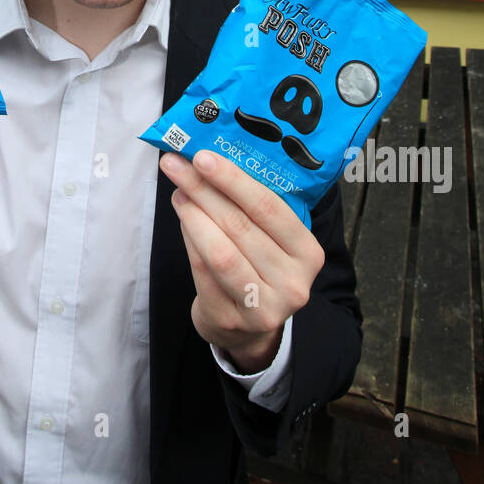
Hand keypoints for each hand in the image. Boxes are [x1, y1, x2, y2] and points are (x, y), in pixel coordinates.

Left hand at [160, 148, 324, 372]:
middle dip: (203, 189)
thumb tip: (208, 160)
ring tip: (177, 191)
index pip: (268, 208)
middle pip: (240, 226)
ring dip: (192, 214)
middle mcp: (292, 282)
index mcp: (308, 253)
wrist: (248, 328)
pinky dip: (189, 240)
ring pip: (220, 251)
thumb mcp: (272, 239)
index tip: (202, 156)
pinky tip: (183, 219)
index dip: (232, 180)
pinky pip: (203, 271)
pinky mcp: (230, 319)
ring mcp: (263, 306)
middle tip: (176, 165)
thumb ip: (252, 207)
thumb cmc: (258, 267)